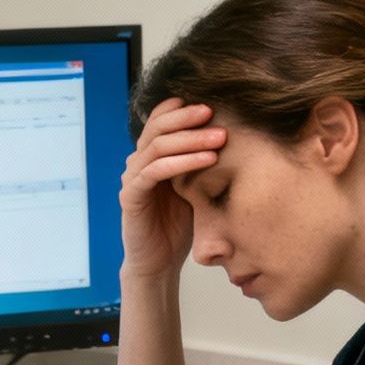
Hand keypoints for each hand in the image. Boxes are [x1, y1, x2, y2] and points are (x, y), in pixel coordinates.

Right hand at [118, 99, 224, 278]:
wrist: (159, 262)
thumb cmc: (181, 224)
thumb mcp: (196, 185)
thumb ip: (202, 160)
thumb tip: (234, 132)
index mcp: (152, 155)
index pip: (160, 119)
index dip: (182, 108)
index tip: (212, 102)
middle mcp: (138, 162)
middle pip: (158, 126)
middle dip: (188, 117)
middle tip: (215, 111)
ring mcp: (132, 178)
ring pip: (158, 146)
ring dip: (191, 139)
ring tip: (220, 137)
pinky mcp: (131, 196)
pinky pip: (154, 171)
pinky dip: (181, 162)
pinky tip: (207, 159)